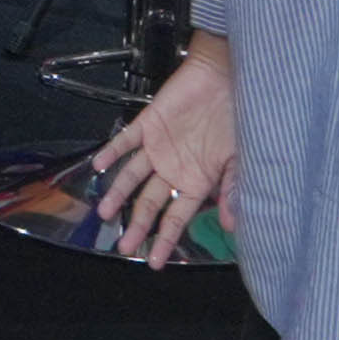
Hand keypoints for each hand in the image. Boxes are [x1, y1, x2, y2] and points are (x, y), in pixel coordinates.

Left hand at [90, 39, 239, 258]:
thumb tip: (232, 226)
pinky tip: (99, 166)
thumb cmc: (237, 117)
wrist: (226, 77)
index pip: (176, 217)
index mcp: (195, 181)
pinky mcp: (148, 125)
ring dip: (118, 194)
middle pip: (149, 203)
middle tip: (124, 247)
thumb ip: (232, 190)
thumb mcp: (239, 158)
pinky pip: (125, 141)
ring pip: (132, 176)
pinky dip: (112, 152)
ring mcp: (158, 147)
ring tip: (104, 212)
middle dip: (137, 226)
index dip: (164, 239)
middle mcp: (172, 168)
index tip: (154, 262)